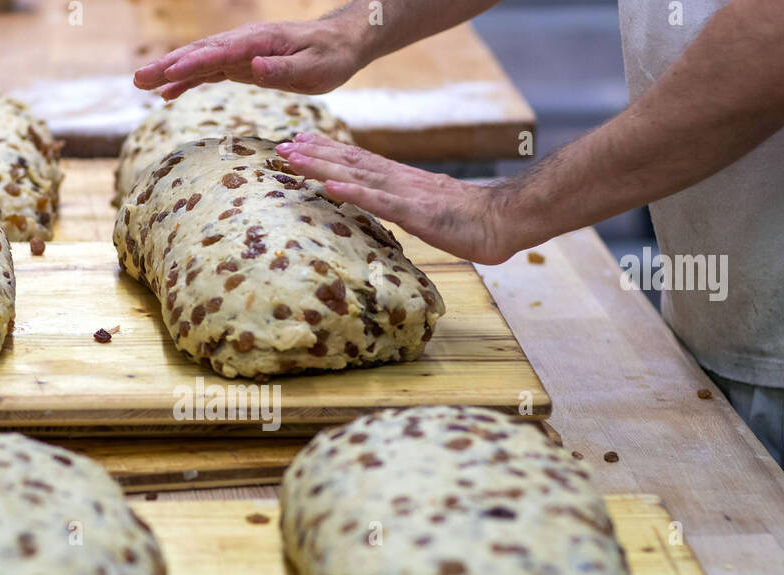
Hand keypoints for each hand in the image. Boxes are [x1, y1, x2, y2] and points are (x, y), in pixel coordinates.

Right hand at [133, 18, 364, 99]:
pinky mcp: (240, 64)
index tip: (169, 74)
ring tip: (141, 85)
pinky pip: (208, 72)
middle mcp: (243, 43)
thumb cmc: (329, 58)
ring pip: (198, 61)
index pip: (219, 53)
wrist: (338, 45)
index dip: (193, 63)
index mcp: (259, 43)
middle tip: (138, 79)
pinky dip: (186, 81)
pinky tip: (167, 95)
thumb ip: (282, 70)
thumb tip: (253, 67)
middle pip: (199, 53)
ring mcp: (239, 53)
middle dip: (168, 65)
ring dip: (169, 72)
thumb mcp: (313, 69)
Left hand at [276, 134, 524, 264]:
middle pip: (350, 162)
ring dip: (323, 167)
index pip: (357, 160)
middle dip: (314, 154)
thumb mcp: (424, 210)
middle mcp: (397, 180)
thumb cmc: (466, 221)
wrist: (500, 221)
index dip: (326, 151)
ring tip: (294, 159)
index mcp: (399, 179)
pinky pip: (379, 202)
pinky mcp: (415, 213)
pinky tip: (331, 187)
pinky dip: (354, 193)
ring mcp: (405, 194)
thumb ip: (401, 204)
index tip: (299, 143)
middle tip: (282, 146)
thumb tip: (382, 206)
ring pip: (357, 176)